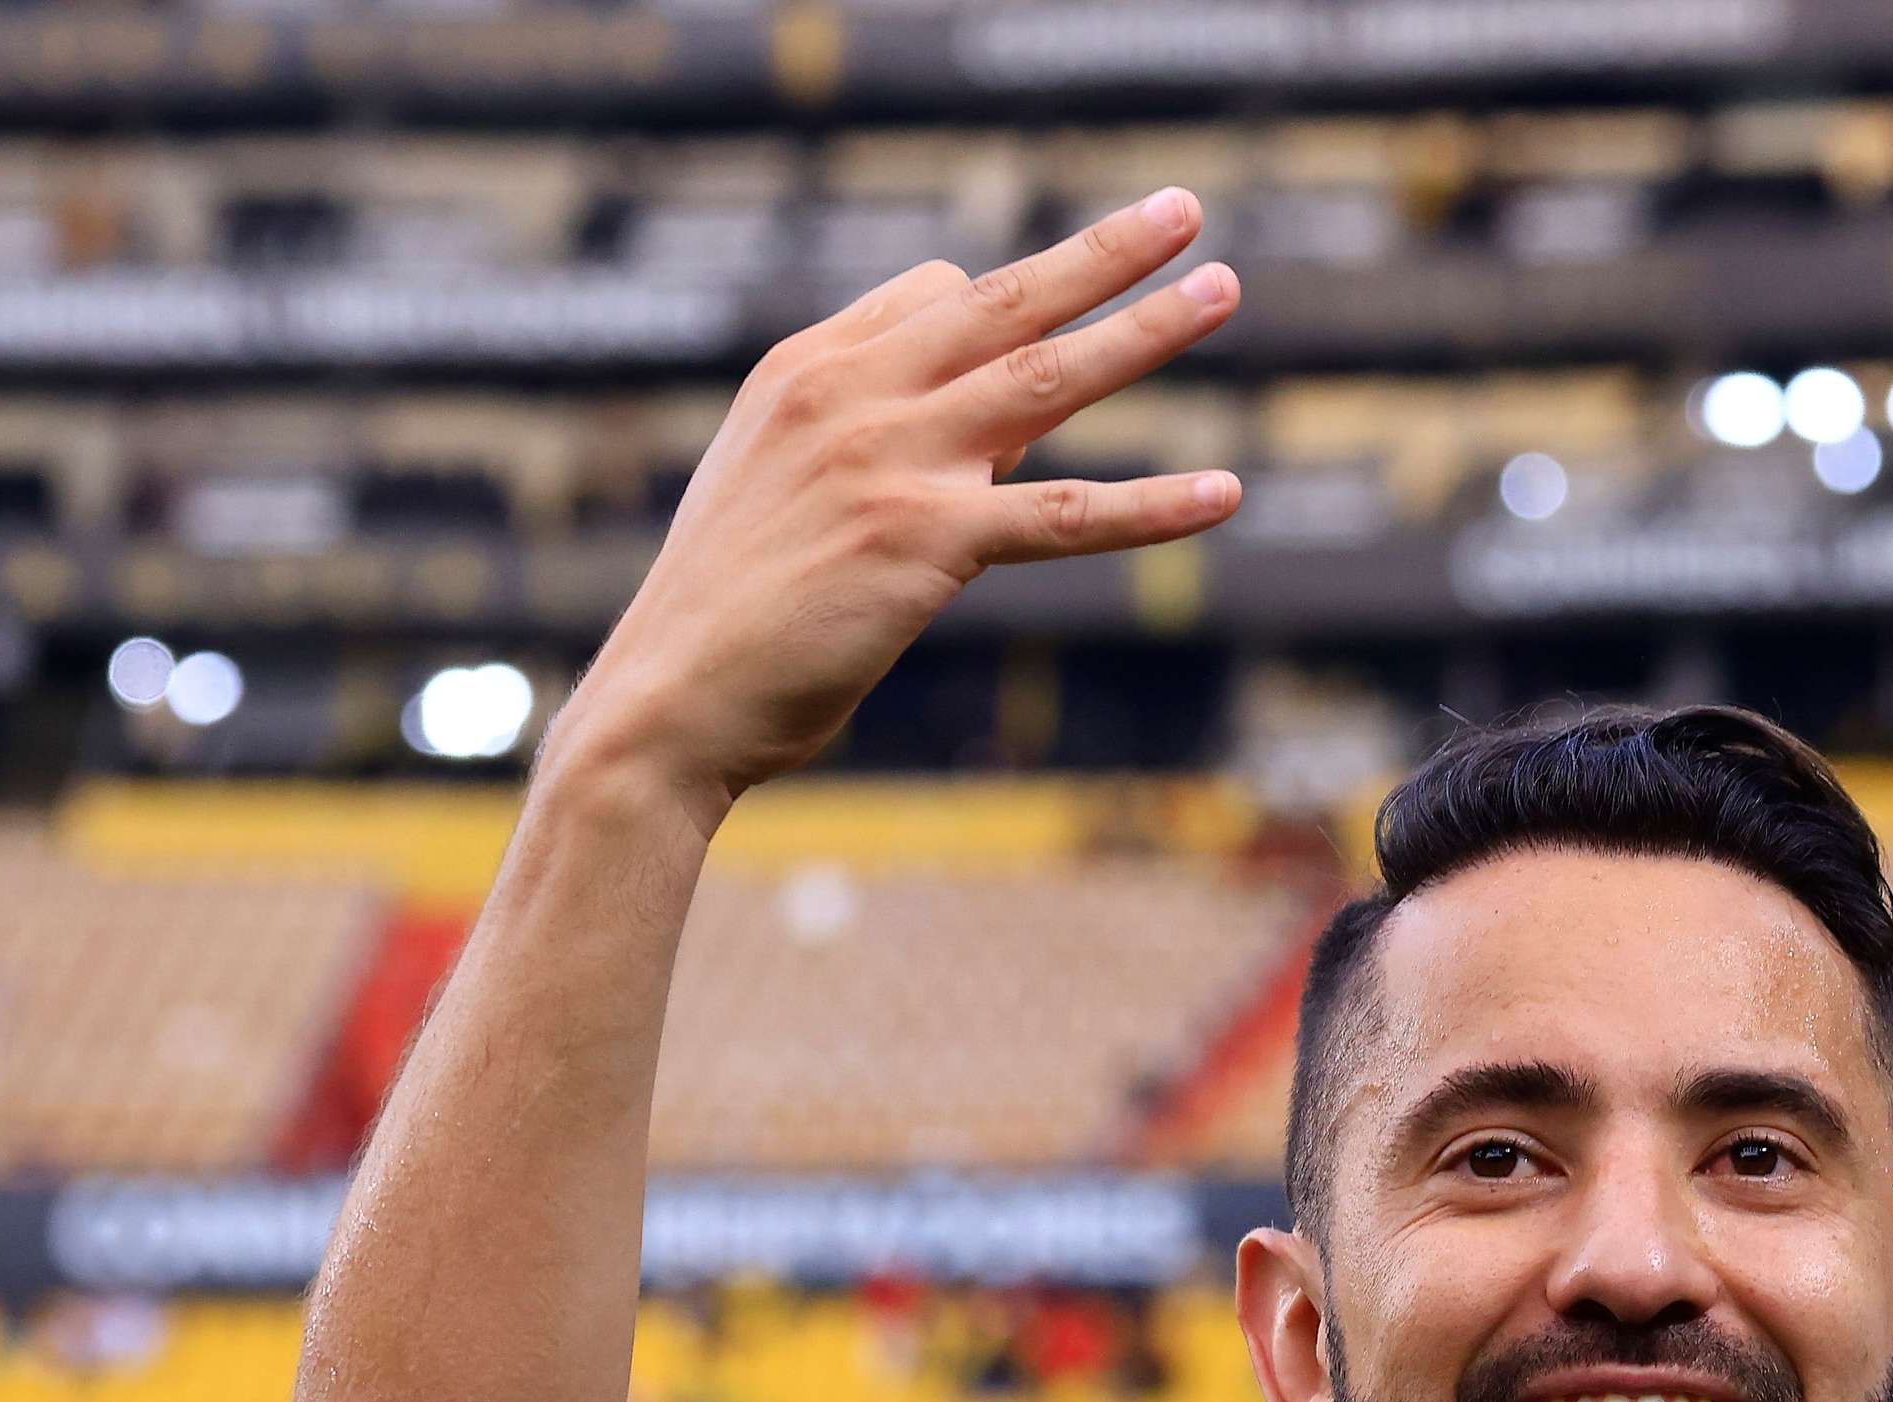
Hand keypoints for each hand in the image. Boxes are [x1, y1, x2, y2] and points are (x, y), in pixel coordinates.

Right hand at [562, 190, 1242, 813]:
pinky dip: (1152, 505)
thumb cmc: (732, 608)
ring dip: (1147, 331)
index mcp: (808, 368)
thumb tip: (1003, 433)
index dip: (1004, 307)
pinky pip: (1065, 514)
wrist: (668, 700)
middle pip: (1003, 299)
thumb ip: (878, 438)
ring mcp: (890, 461)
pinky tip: (1223, 491)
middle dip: (1102, 252)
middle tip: (1184, 210)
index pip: (934, 293)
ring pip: (1047, 378)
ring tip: (1223, 289)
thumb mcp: (785, 486)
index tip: (1051, 320)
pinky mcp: (924, 542)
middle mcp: (850, 392)